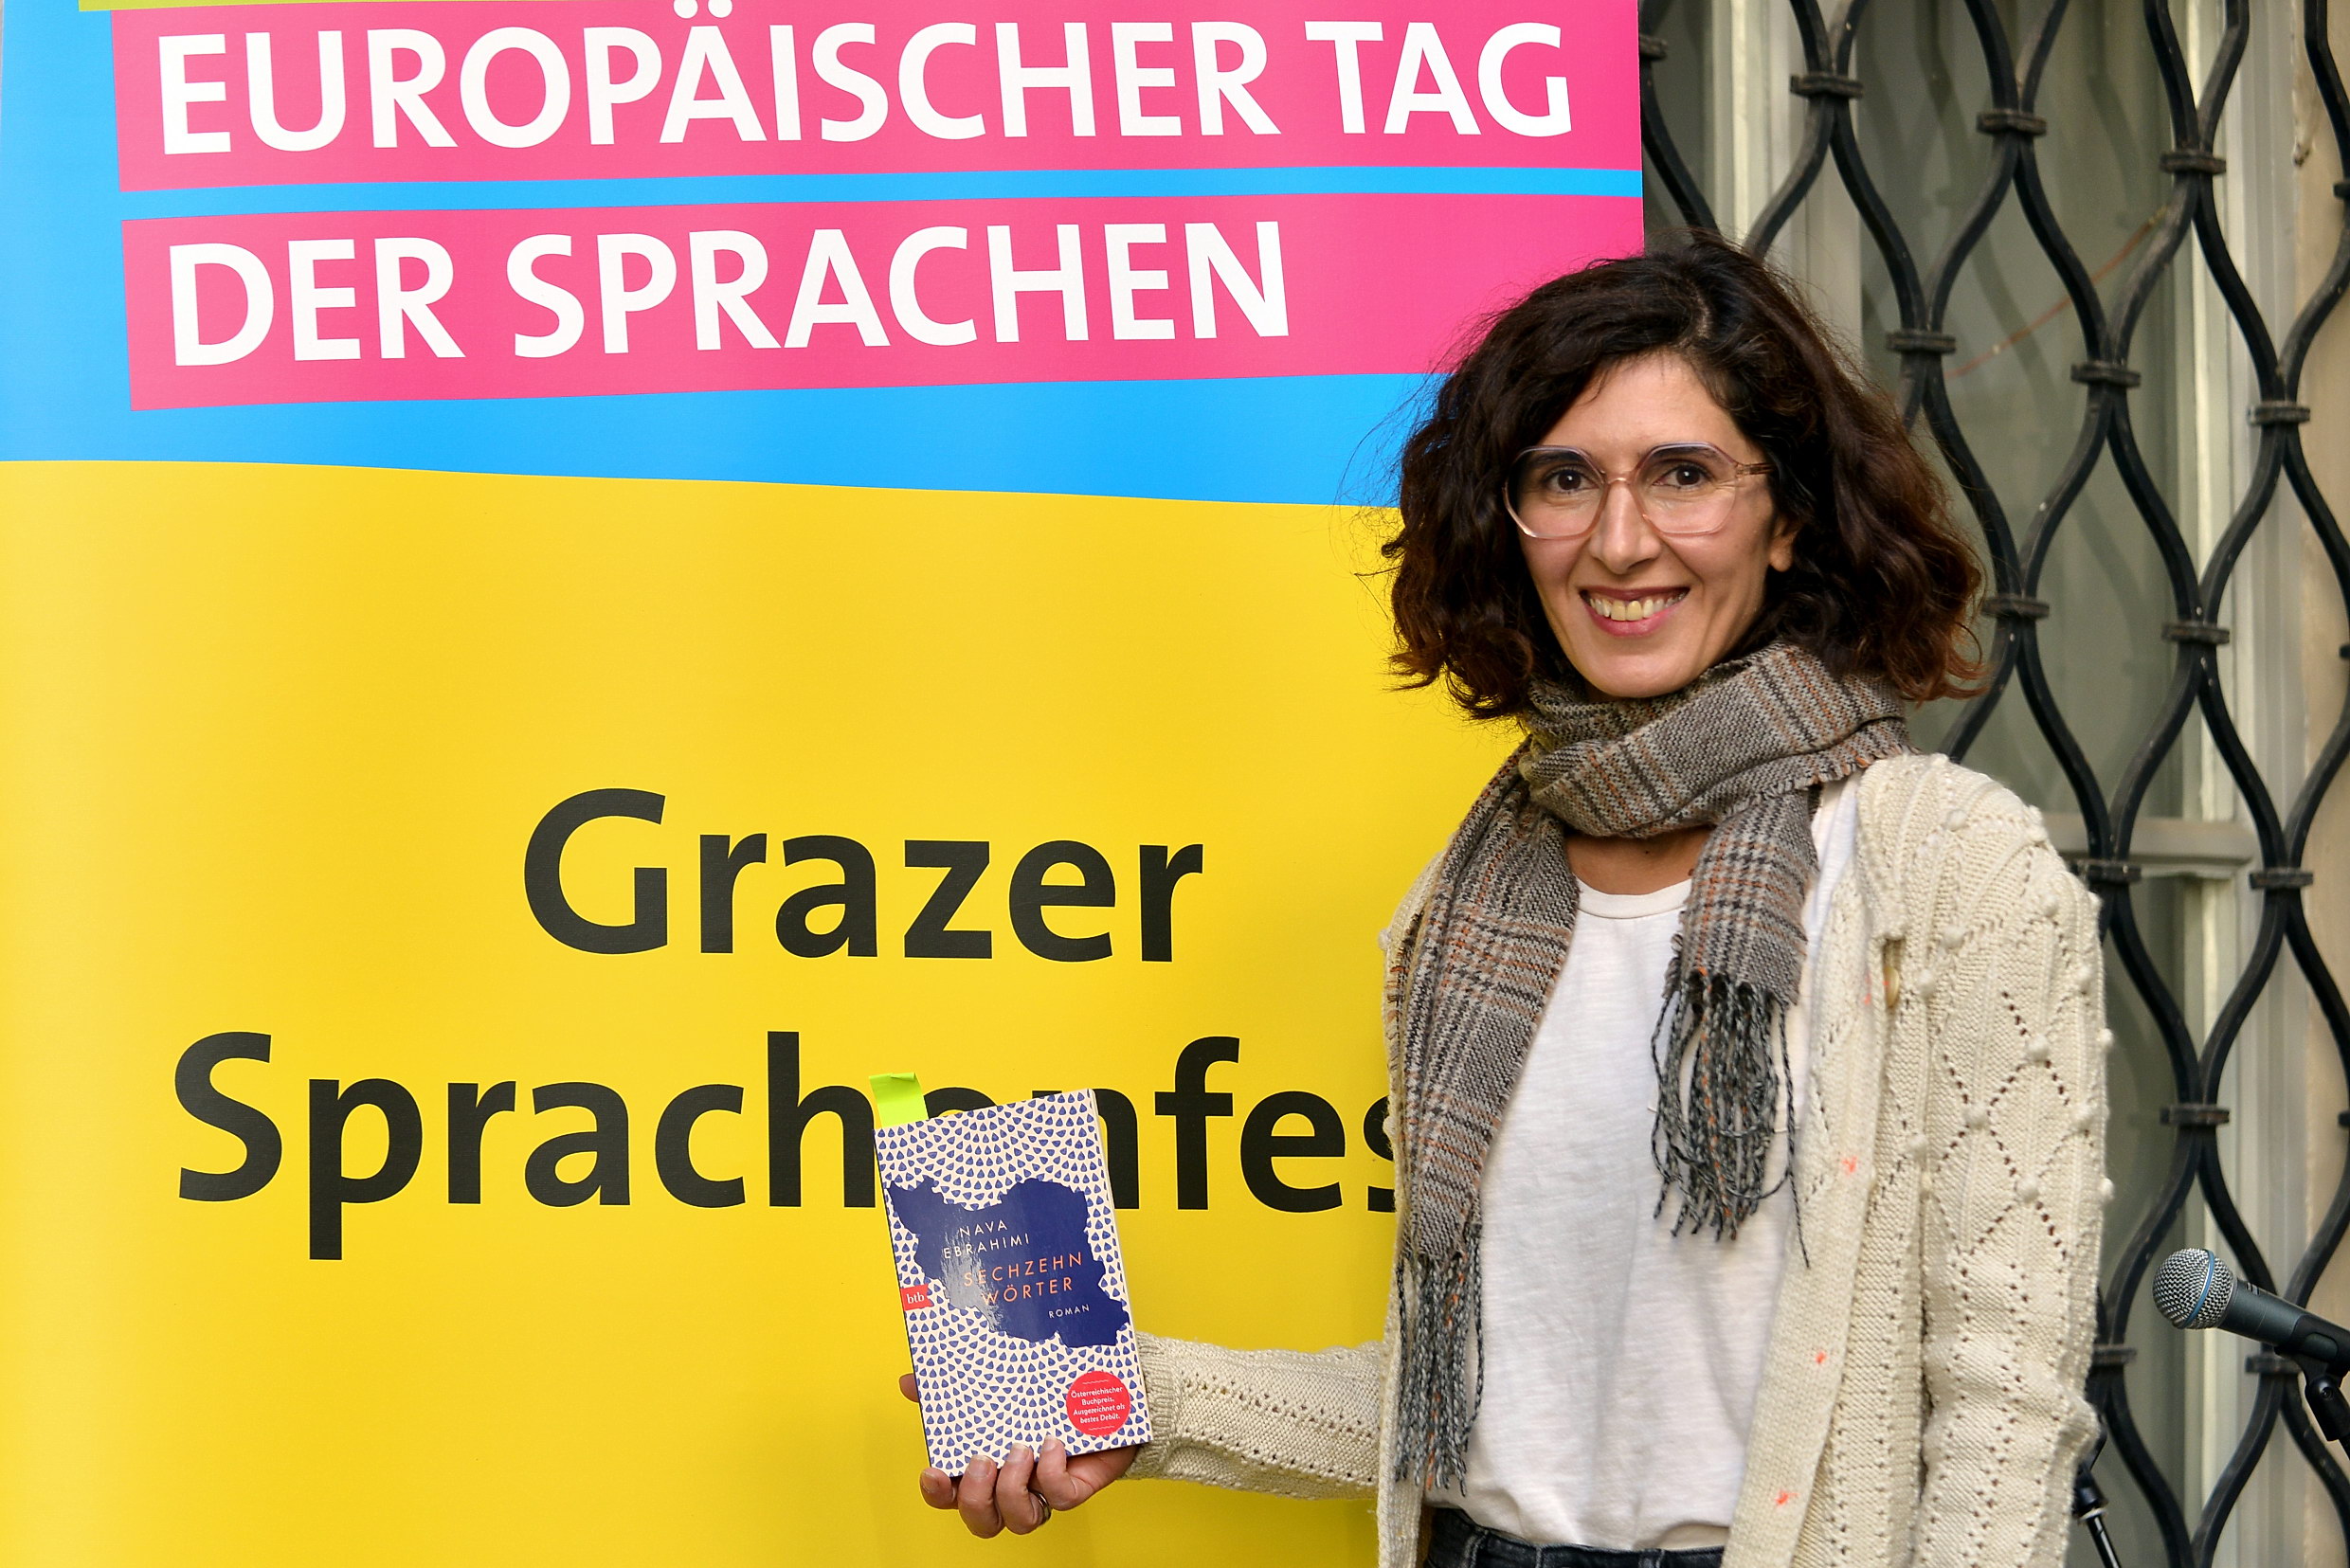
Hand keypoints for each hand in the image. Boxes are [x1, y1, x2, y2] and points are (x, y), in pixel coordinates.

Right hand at [900, 1372, 1139, 1535]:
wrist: (1099, 1394)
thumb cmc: (1039, 1399)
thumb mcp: (994, 1389)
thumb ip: (952, 1388)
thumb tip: (910, 1382)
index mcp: (985, 1470)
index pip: (949, 1498)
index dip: (937, 1494)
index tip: (934, 1471)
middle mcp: (1011, 1488)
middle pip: (981, 1522)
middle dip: (977, 1497)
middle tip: (984, 1460)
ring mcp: (1043, 1492)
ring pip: (1020, 1520)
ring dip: (1014, 1488)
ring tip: (1021, 1449)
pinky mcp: (1074, 1488)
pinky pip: (1059, 1497)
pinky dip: (1051, 1473)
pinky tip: (1052, 1444)